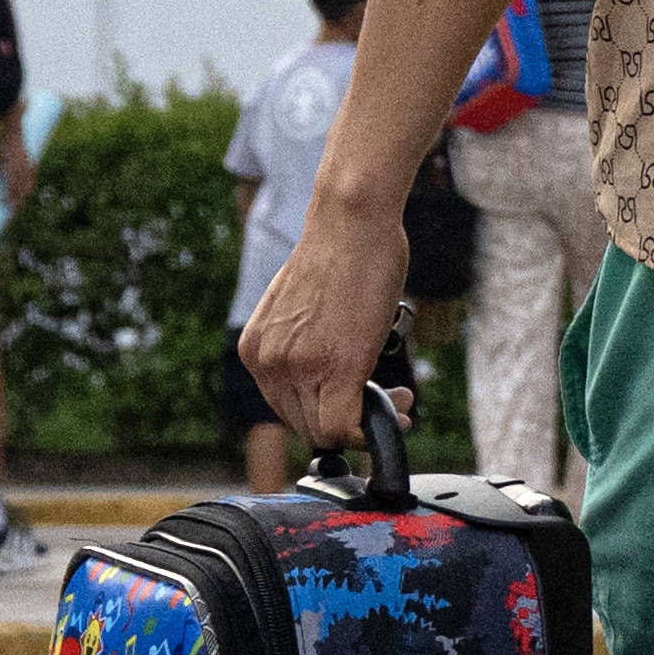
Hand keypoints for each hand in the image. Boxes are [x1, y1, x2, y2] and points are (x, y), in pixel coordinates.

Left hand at [233, 208, 406, 460]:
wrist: (351, 224)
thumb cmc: (340, 254)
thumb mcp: (302, 311)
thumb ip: (303, 345)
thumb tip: (329, 373)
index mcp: (255, 349)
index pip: (286, 408)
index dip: (326, 413)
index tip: (360, 399)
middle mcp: (268, 362)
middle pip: (305, 424)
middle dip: (349, 421)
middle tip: (389, 397)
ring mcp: (297, 367)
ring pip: (326, 430)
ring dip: (365, 422)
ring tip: (398, 397)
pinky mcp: (334, 367)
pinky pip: (344, 426)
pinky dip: (372, 428)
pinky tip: (398, 407)